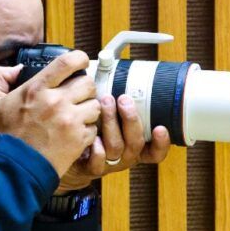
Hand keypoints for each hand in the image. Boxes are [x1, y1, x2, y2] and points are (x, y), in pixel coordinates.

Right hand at [0, 50, 99, 176]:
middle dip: (83, 88)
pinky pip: (94, 128)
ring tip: (76, 116)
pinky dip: (87, 130)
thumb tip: (17, 68)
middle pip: (87, 83)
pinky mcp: (79, 139)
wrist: (13, 169)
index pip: (68, 62)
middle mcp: (57, 102)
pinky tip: (74, 134)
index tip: (80, 62)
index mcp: (37, 89)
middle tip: (76, 96)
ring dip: (88, 109)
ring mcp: (70, 121)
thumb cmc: (3, 136)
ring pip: (95, 105)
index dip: (79, 58)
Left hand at [55, 94, 170, 192]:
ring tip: (104, 102)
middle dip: (131, 119)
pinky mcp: (90, 168)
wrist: (68, 153)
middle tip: (124, 99)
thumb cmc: (93, 128)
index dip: (161, 142)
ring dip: (112, 124)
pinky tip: (92, 135)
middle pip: (136, 143)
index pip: (155, 152)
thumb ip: (118, 99)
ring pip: (116, 148)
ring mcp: (109, 164)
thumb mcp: (111, 116)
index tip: (160, 127)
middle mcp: (125, 156)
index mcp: (135, 146)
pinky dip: (97, 149)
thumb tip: (112, 62)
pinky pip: (97, 162)